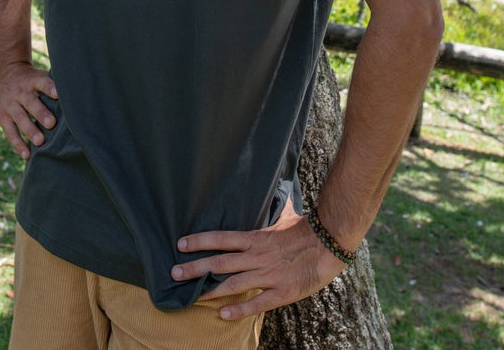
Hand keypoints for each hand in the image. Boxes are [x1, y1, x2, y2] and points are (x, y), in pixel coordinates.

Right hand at [0, 61, 57, 158]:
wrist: (6, 73)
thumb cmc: (32, 79)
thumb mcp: (39, 76)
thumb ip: (53, 84)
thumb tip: (78, 94)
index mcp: (32, 80)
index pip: (42, 82)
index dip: (49, 88)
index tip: (58, 95)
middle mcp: (20, 92)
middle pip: (31, 102)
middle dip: (40, 113)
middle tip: (51, 123)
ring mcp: (10, 104)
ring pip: (20, 118)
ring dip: (30, 130)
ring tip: (40, 142)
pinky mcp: (2, 117)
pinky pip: (10, 132)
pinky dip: (18, 144)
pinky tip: (27, 155)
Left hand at [170, 201, 344, 319]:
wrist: (329, 244)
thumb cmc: (304, 229)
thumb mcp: (281, 215)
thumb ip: (267, 209)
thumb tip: (263, 187)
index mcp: (256, 237)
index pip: (222, 238)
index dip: (200, 241)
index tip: (180, 244)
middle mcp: (258, 256)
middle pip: (220, 262)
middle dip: (195, 268)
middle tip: (173, 273)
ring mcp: (269, 275)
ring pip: (233, 284)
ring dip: (210, 290)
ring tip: (191, 297)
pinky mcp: (282, 293)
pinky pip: (257, 303)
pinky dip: (239, 309)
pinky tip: (222, 314)